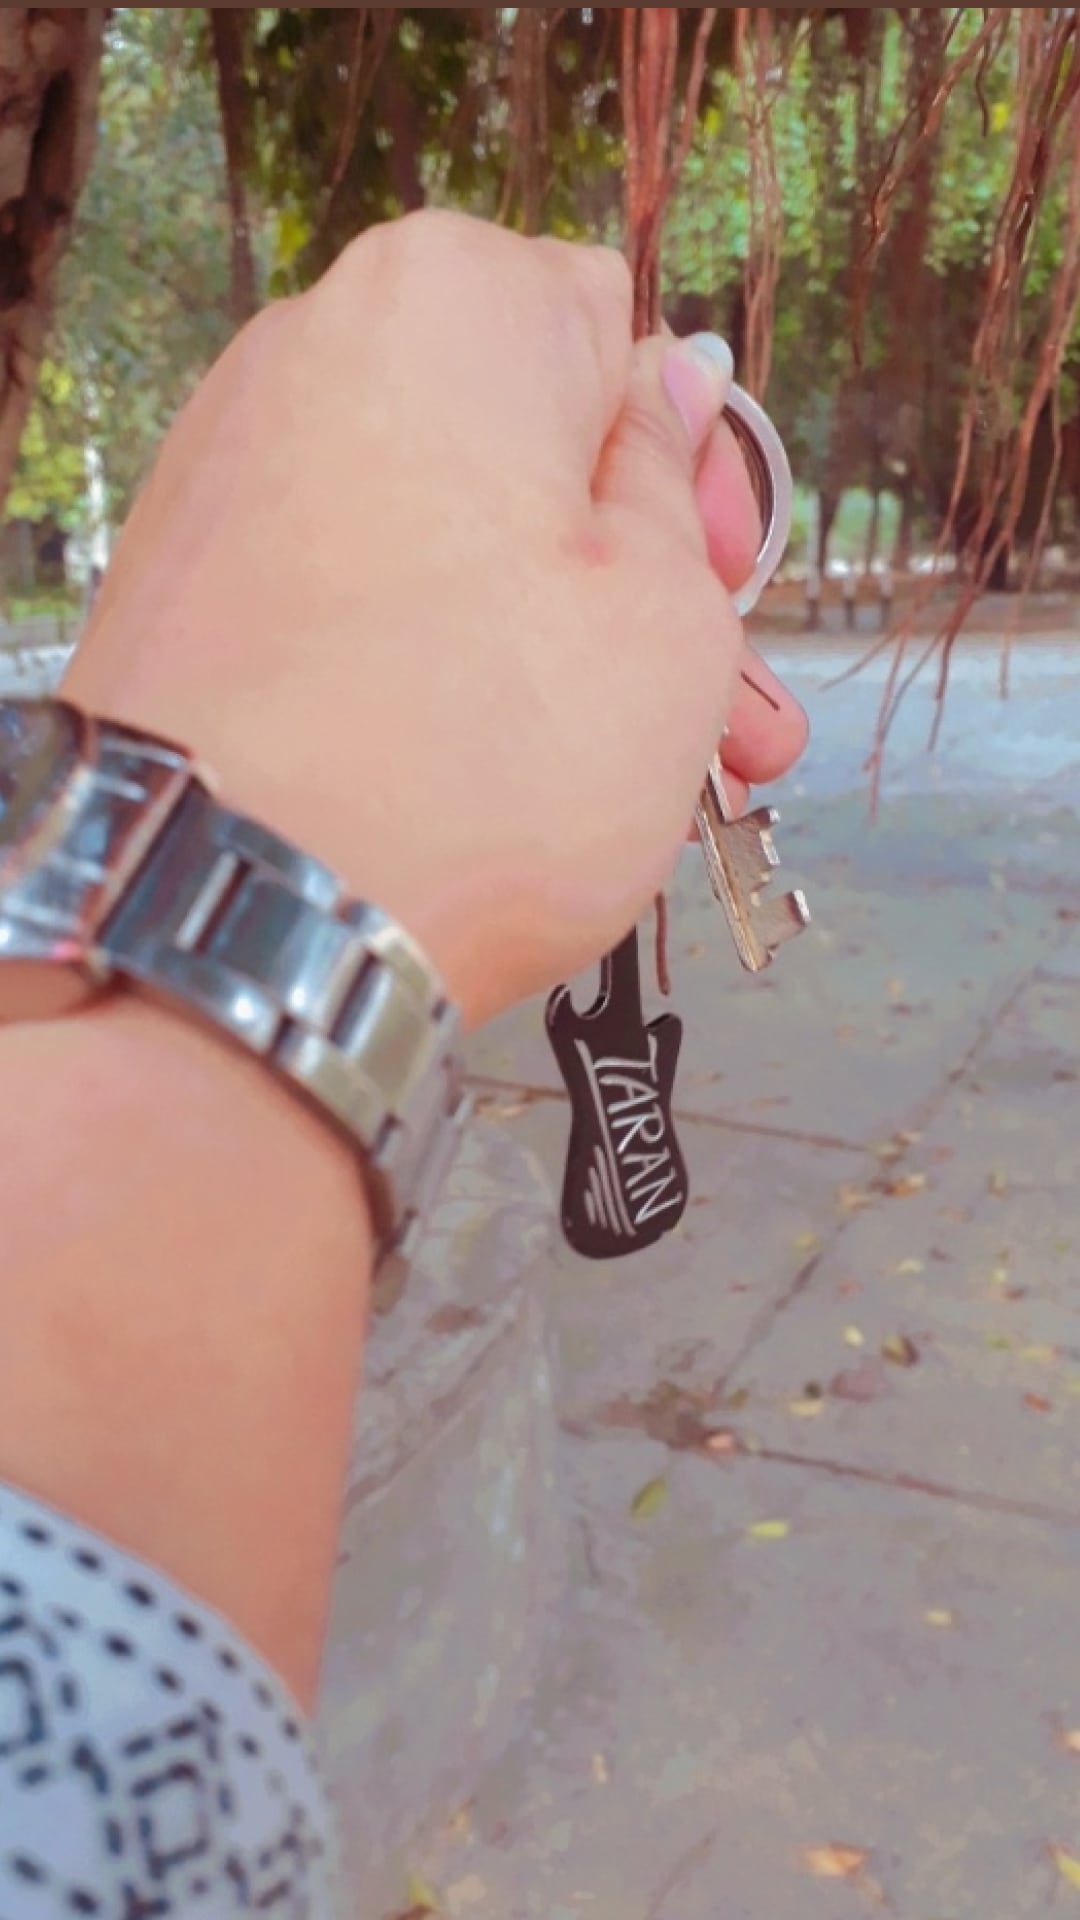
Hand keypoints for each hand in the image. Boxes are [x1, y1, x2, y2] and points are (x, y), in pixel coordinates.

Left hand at [66, 211, 806, 1027]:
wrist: (231, 919)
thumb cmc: (476, 761)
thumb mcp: (668, 616)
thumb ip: (675, 487)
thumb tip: (666, 394)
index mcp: (449, 303)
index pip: (620, 335)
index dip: (694, 471)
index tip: (723, 584)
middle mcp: (313, 351)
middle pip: (526, 454)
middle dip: (634, 582)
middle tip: (714, 716)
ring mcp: (232, 472)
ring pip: (446, 540)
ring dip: (548, 641)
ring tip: (623, 778)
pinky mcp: (187, 587)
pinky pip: (356, 600)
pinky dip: (432, 665)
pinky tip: (493, 772)